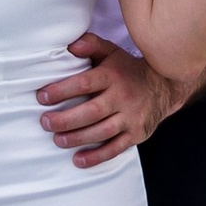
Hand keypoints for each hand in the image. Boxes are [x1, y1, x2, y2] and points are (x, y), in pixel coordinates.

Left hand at [38, 33, 179, 168]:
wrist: (163, 87)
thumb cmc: (127, 70)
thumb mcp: (111, 52)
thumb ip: (90, 45)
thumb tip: (70, 45)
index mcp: (112, 76)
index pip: (84, 83)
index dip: (61, 90)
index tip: (42, 96)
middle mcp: (123, 97)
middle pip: (91, 111)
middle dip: (65, 119)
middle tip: (45, 122)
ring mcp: (131, 117)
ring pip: (102, 131)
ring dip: (77, 138)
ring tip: (57, 140)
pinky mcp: (136, 134)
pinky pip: (115, 148)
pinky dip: (97, 156)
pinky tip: (78, 160)